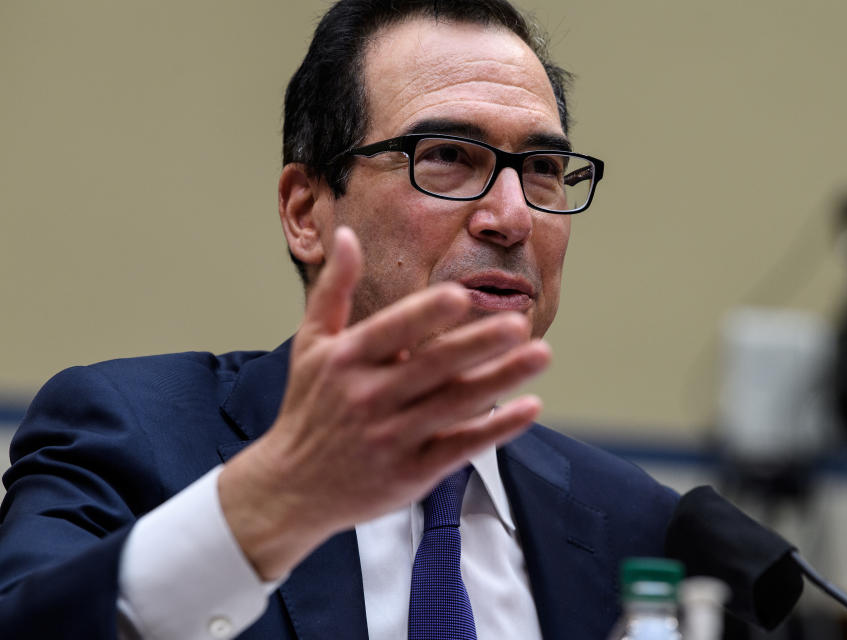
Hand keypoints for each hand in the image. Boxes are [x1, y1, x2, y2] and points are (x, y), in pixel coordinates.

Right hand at [219, 227, 549, 579]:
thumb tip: (346, 235)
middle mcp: (368, 398)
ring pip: (454, 405)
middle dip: (478, 344)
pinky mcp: (410, 474)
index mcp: (346, 360)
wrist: (292, 489)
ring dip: (500, 379)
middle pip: (432, 367)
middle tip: (520, 323)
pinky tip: (529, 407)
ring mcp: (390, 438)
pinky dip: (496, 429)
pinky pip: (460, 448)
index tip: (460, 296)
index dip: (424, 315)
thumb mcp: (311, 345)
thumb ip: (334, 289)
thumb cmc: (308, 407)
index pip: (390, 331)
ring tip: (541, 354)